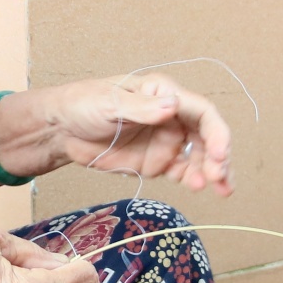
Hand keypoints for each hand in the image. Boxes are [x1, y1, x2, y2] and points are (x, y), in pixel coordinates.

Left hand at [32, 74, 234, 195]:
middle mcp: (171, 116)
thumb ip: (142, 107)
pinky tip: (196, 187)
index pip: (201, 112)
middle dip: (217, 157)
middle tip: (219, 177)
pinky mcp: (156, 161)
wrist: (61, 130)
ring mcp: (165, 140)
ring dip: (210, 172)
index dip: (216, 132)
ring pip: (198, 156)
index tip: (220, 153)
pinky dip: (192, 179)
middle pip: (206, 137)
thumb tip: (173, 105)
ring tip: (217, 189)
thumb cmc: (83, 104)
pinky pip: (181, 171)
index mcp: (163, 94)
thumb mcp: (110, 102)